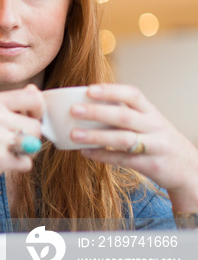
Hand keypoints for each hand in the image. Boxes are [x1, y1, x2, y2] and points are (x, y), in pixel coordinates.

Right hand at [0, 84, 43, 196]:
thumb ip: (7, 104)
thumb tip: (34, 89)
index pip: (33, 97)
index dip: (39, 110)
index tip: (32, 119)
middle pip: (36, 125)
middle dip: (31, 138)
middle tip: (15, 144)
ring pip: (35, 144)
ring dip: (27, 153)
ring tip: (8, 154)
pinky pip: (26, 163)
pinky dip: (18, 167)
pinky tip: (1, 165)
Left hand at [69, 84, 197, 210]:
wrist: (190, 170)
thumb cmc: (160, 142)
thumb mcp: (150, 124)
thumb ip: (127, 116)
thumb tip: (89, 108)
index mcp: (152, 113)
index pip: (133, 94)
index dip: (111, 91)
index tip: (89, 89)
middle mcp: (154, 127)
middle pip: (124, 116)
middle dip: (97, 112)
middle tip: (74, 110)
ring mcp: (154, 146)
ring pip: (123, 139)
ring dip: (96, 136)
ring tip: (73, 134)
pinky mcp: (150, 165)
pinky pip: (122, 160)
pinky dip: (102, 156)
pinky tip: (84, 152)